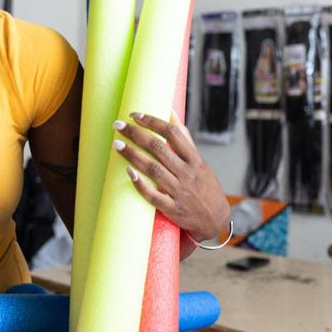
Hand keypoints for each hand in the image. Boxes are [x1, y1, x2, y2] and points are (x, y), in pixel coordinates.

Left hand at [112, 111, 229, 242]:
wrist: (215, 218)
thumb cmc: (204, 185)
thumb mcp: (199, 161)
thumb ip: (184, 139)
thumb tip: (170, 112)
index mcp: (194, 159)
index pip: (173, 133)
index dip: (152, 122)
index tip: (135, 115)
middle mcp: (187, 173)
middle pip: (158, 149)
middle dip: (136, 134)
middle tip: (118, 124)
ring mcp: (180, 192)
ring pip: (153, 169)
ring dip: (133, 155)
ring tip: (117, 144)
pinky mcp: (172, 209)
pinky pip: (153, 196)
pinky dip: (140, 184)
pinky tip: (128, 172)